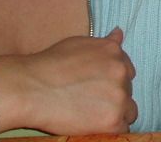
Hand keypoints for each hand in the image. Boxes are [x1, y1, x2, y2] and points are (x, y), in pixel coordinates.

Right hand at [0, 28, 137, 133]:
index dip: (113, 80)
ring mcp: (119, 95)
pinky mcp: (113, 119)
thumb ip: (103, 43)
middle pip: (127, 89)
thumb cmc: (49, 65)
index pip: (126, 69)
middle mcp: (121, 71)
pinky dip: (111, 128)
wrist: (31, 88)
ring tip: (94, 115)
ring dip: (117, 112)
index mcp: (114, 51)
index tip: (99, 87)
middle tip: (92, 101)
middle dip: (114, 95)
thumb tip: (118, 33)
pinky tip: (96, 126)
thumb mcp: (79, 44)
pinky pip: (123, 127)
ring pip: (129, 109)